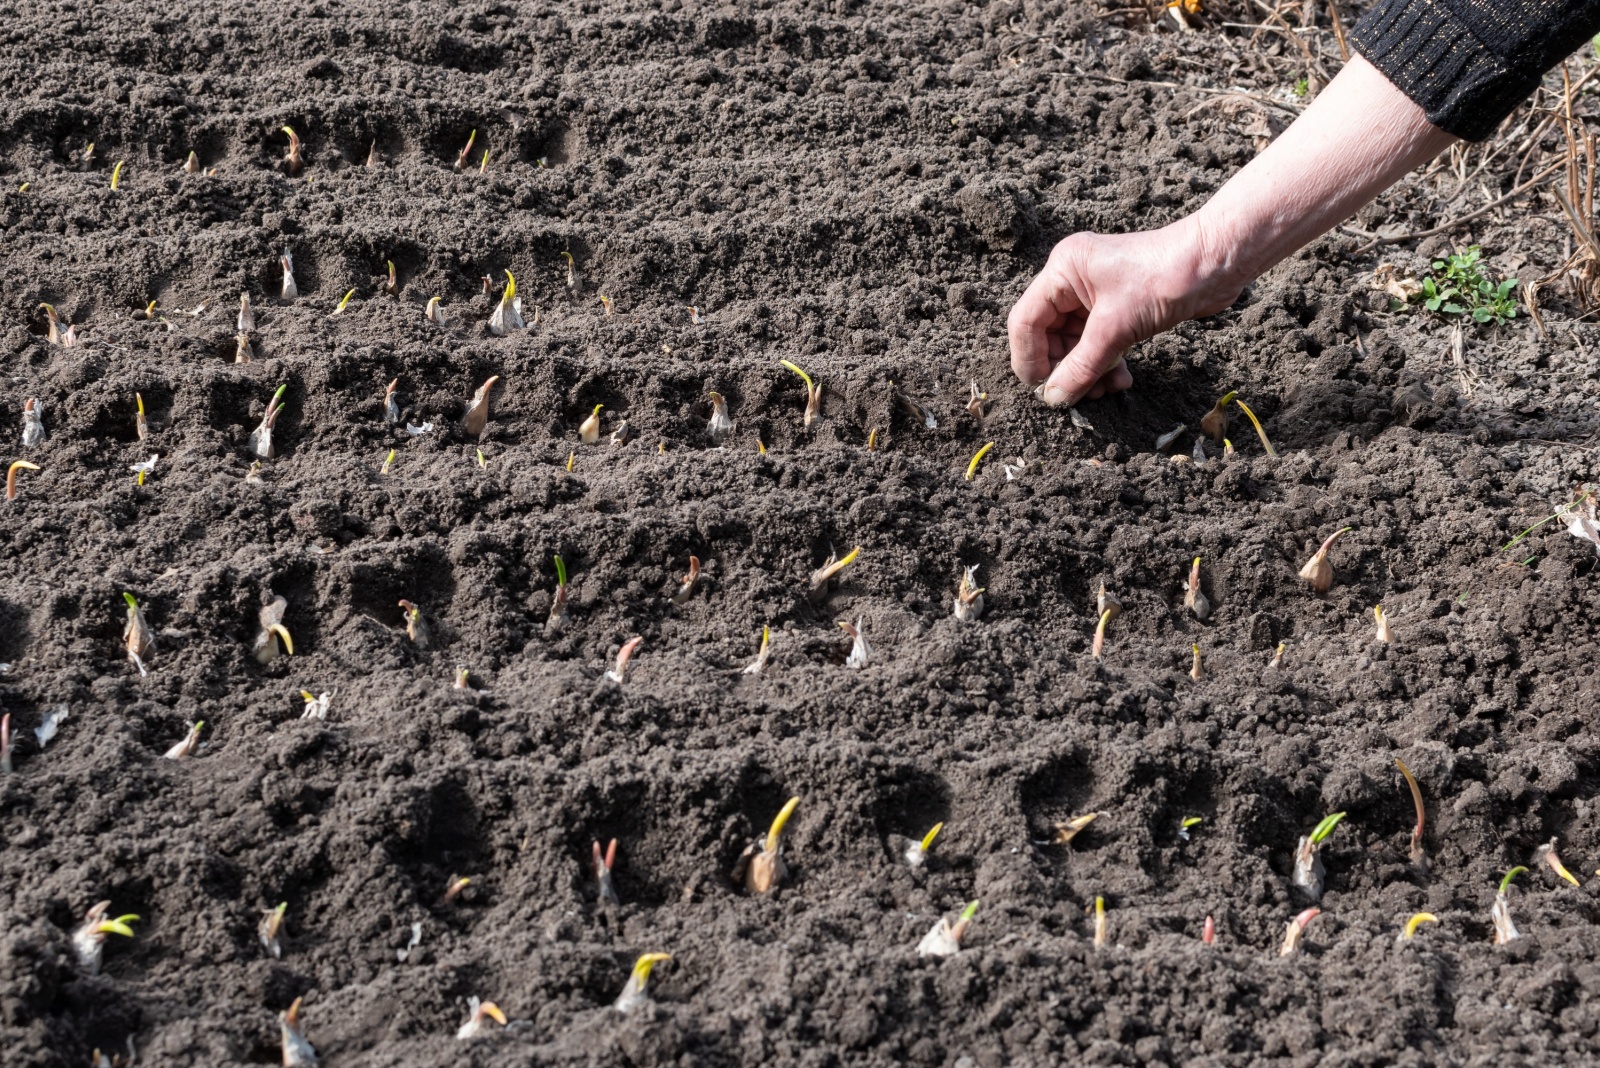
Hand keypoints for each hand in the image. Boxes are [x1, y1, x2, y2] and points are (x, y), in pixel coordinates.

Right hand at [1006, 219, 1240, 406]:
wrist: (1217, 263)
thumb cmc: (1166, 278)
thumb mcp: (1116, 329)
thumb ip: (1081, 367)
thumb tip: (1054, 398)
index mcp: (1063, 270)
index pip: (1026, 321)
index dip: (1029, 359)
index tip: (1042, 390)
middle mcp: (1074, 279)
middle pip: (1049, 335)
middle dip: (1064, 368)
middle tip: (1078, 396)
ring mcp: (1096, 293)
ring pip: (1075, 343)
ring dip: (1087, 371)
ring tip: (1105, 391)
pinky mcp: (1118, 306)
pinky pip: (1098, 342)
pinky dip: (1106, 364)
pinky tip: (1121, 380)